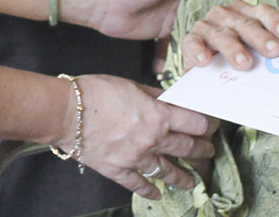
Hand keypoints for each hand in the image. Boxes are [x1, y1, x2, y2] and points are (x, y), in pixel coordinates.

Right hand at [66, 74, 213, 199]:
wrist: (65, 112)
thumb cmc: (95, 93)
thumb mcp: (131, 85)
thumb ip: (154, 95)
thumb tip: (170, 99)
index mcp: (158, 115)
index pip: (195, 123)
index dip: (208, 124)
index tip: (212, 126)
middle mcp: (152, 139)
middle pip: (187, 148)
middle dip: (202, 150)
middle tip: (209, 151)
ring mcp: (136, 158)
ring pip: (168, 171)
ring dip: (184, 176)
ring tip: (192, 180)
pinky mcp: (119, 170)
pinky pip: (140, 185)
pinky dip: (151, 191)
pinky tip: (159, 194)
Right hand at [180, 0, 278, 72]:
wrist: (209, 83)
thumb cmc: (239, 65)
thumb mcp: (257, 59)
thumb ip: (270, 60)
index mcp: (248, 15)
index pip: (264, 12)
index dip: (275, 21)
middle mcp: (228, 16)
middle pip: (247, 24)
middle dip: (261, 37)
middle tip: (274, 50)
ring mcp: (209, 26)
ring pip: (223, 34)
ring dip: (233, 48)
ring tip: (244, 63)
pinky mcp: (191, 40)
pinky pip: (193, 43)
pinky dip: (199, 50)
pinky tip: (205, 60)